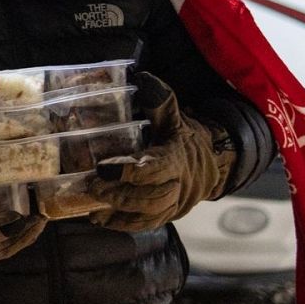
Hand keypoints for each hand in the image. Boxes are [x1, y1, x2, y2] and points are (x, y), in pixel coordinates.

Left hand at [87, 72, 232, 231]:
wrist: (212, 164)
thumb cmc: (183, 137)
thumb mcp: (175, 118)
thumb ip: (161, 102)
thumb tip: (143, 78)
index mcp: (178, 157)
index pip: (156, 167)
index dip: (130, 170)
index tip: (103, 167)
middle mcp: (180, 184)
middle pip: (153, 195)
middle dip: (121, 193)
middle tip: (92, 185)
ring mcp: (175, 203)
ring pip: (150, 213)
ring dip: (119, 210)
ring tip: (92, 203)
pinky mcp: (167, 216)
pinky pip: (147, 225)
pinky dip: (122, 224)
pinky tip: (99, 218)